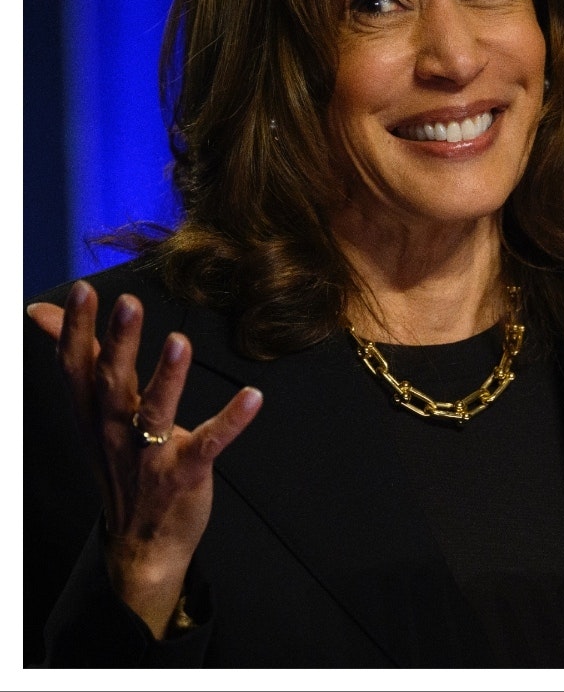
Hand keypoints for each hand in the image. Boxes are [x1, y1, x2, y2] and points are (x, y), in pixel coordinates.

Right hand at [27, 281, 261, 637]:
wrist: (142, 543)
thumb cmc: (120, 465)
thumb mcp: (92, 413)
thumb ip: (79, 359)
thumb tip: (39, 312)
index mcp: (92, 415)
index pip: (76, 368)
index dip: (77, 330)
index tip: (85, 290)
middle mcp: (114, 433)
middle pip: (112, 383)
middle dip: (117, 344)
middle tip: (128, 303)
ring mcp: (149, 456)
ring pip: (154, 413)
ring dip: (167, 378)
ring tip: (179, 342)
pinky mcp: (185, 473)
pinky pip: (208, 444)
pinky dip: (231, 421)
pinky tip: (254, 396)